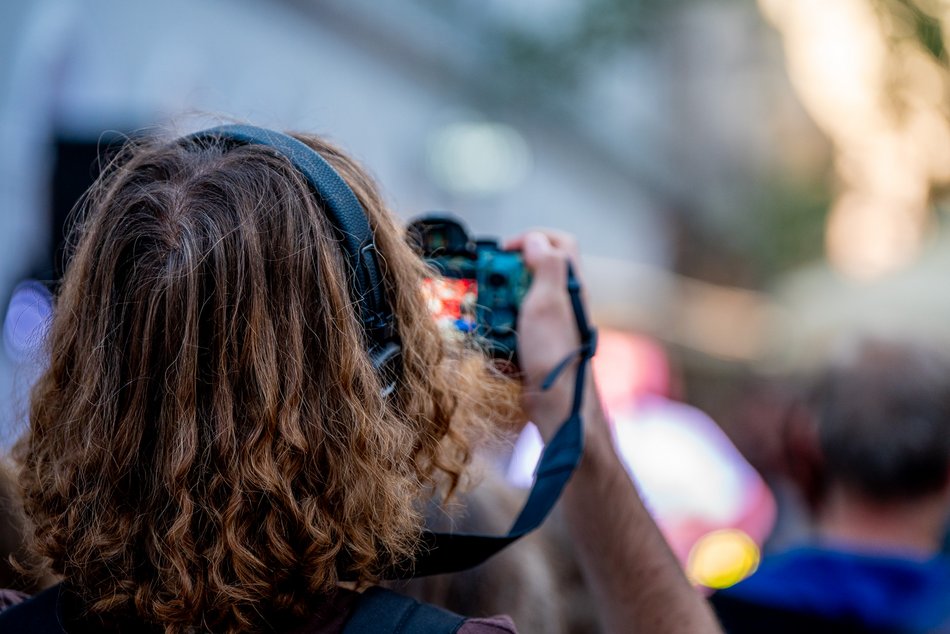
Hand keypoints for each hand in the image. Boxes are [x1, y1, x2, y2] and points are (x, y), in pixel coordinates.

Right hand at [506, 230, 588, 440]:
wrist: (556, 401)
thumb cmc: (554, 352)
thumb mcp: (548, 301)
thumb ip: (546, 265)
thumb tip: (536, 240)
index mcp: (570, 285)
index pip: (560, 243)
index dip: (533, 238)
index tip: (507, 252)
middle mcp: (563, 300)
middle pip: (533, 270)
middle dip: (507, 275)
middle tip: (492, 285)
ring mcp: (550, 323)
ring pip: (519, 298)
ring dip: (500, 302)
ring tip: (490, 313)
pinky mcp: (537, 342)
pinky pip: (514, 325)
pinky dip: (501, 326)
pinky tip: (494, 336)